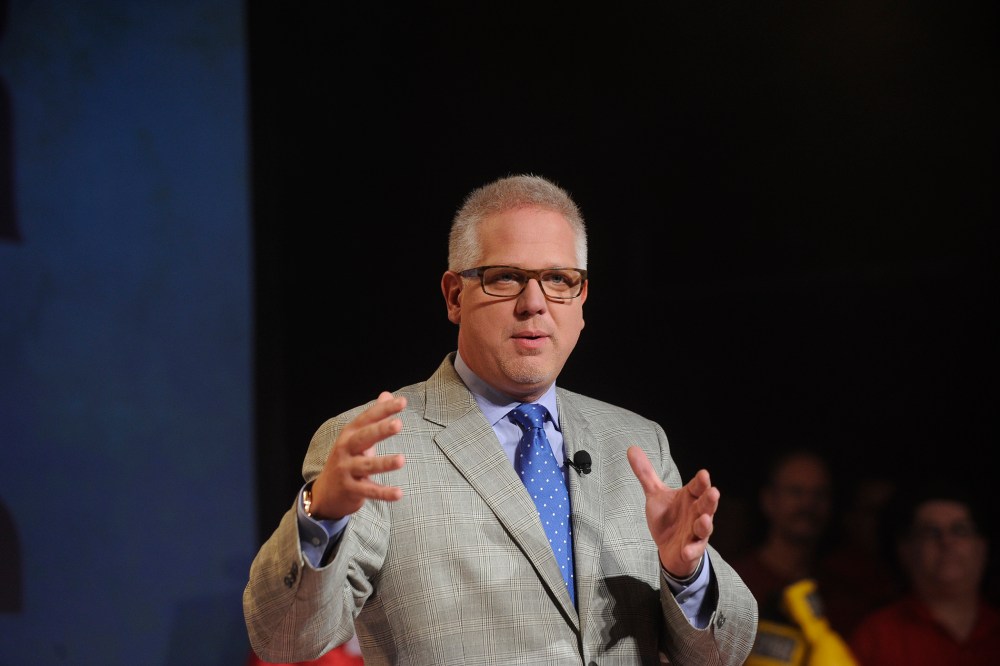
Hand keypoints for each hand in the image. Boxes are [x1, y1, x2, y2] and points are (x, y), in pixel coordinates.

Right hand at [309, 391, 407, 519]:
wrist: (325, 493)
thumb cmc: (347, 460)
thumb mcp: (356, 437)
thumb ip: (373, 418)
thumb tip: (387, 394)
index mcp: (349, 434)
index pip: (367, 418)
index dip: (384, 409)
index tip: (402, 402)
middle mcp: (346, 450)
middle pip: (364, 438)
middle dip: (380, 430)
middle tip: (398, 424)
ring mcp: (346, 470)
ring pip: (367, 465)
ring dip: (384, 463)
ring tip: (401, 460)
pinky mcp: (350, 490)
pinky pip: (369, 491)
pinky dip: (384, 493)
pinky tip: (399, 493)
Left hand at [627, 445, 718, 577]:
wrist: (669, 548)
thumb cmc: (668, 518)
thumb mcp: (655, 495)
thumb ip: (646, 474)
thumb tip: (632, 448)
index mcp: (690, 497)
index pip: (698, 487)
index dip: (701, 481)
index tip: (703, 474)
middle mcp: (696, 513)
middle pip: (706, 505)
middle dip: (710, 500)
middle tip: (714, 492)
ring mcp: (695, 532)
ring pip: (703, 527)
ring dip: (704, 524)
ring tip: (703, 519)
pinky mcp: (691, 549)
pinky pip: (693, 550)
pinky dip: (691, 550)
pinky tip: (686, 549)